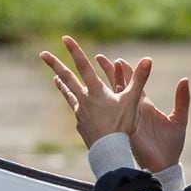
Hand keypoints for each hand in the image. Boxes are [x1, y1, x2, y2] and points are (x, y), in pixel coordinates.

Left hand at [39, 37, 188, 168]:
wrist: (108, 152)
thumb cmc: (121, 126)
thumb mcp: (132, 101)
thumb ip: (139, 79)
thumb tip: (148, 59)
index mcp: (95, 91)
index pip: (83, 66)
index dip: (75, 51)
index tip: (65, 38)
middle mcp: (84, 99)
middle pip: (67, 78)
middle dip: (55, 64)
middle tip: (42, 54)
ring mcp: (80, 112)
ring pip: (68, 94)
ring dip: (61, 84)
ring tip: (55, 78)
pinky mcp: (81, 125)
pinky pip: (78, 112)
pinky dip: (78, 106)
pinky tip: (79, 109)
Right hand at [96, 49, 190, 171]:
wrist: (165, 165)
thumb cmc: (171, 144)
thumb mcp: (179, 119)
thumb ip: (182, 99)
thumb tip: (184, 79)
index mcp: (145, 105)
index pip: (134, 83)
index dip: (125, 71)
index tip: (117, 59)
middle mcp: (133, 110)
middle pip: (119, 86)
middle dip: (109, 71)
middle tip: (99, 58)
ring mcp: (127, 119)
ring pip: (115, 97)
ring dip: (106, 82)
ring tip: (97, 70)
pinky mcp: (125, 129)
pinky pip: (115, 113)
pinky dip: (107, 102)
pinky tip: (99, 92)